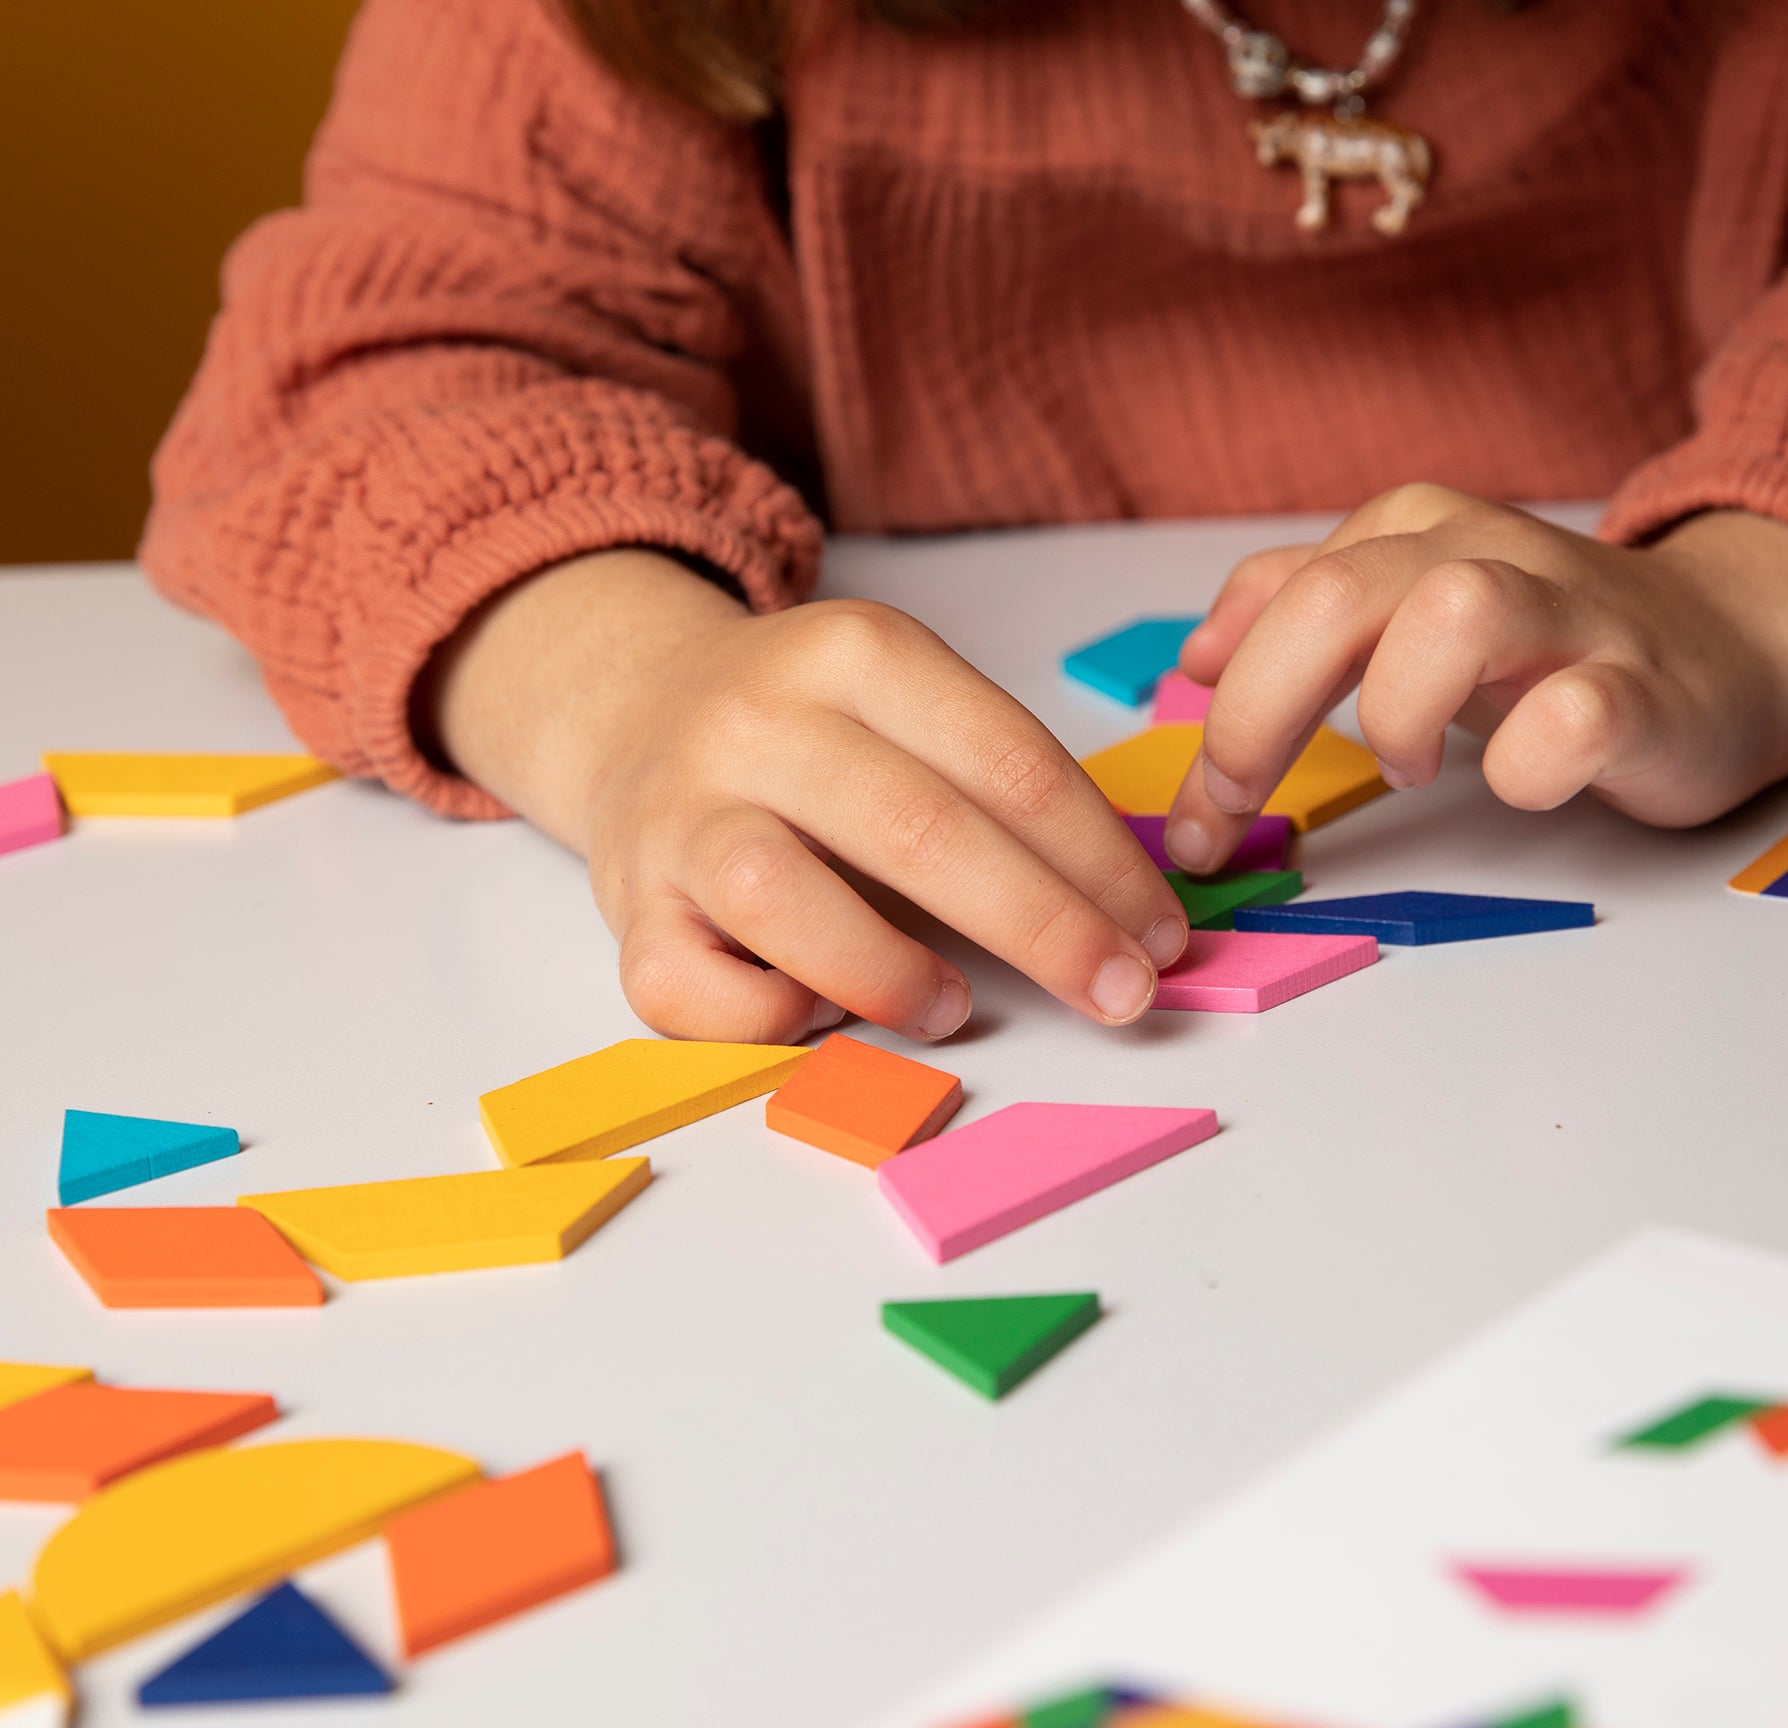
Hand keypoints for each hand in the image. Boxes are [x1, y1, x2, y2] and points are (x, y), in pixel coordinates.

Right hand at [423, 551, 1188, 1044]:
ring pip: (782, 900)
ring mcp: (681, 812)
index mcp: (853, 651)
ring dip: (889, 974)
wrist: (636, 709)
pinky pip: (688, 986)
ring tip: (952, 1009)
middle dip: (1045, 928)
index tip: (1160, 933)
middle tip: (1122, 995)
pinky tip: (820, 1010)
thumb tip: (1130, 909)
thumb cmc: (813, 735)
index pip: (1006, 761)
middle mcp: (758, 720)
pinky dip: (765, 1017)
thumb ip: (998, 784)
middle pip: (920, 831)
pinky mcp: (627, 905)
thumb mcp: (906, 704)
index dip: (1100, 860)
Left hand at [1160, 485, 1787, 872]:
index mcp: (1416, 533)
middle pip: (1337, 595)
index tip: (1198, 812)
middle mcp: (1488, 554)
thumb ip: (1302, 614)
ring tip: (1406, 769)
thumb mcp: (1408, 610)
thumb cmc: (1553, 647)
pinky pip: (1576, 715)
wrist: (1735, 648)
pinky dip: (1528, 764)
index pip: (1278, 596)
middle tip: (1242, 806)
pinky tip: (1515, 786)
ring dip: (1398, 709)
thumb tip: (1199, 652)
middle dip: (1258, 712)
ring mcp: (1574, 619)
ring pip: (1455, 613)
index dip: (1214, 706)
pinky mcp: (1647, 693)